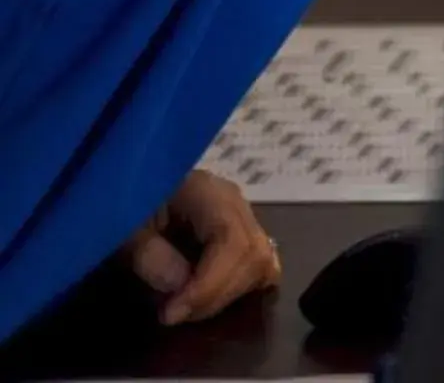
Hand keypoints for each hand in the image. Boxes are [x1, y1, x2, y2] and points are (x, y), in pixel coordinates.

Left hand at [125, 170, 280, 327]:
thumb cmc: (121, 202)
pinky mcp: (239, 232)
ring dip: (229, 295)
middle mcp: (236, 203)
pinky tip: (211, 299)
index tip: (171, 313)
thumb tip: (180, 284)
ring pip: (262, 262)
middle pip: (254, 255)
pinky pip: (259, 263)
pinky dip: (241, 286)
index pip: (233, 241)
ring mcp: (242, 217)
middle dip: (216, 295)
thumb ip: (149, 253)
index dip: (209, 284)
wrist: (122, 187)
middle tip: (173, 315)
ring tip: (188, 309)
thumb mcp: (121, 225)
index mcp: (208, 192)